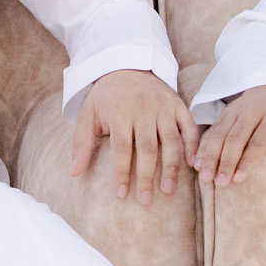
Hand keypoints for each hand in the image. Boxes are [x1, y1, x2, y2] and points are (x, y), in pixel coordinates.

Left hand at [68, 69, 199, 204]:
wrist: (127, 65)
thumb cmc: (105, 97)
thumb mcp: (87, 115)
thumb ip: (82, 143)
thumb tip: (73, 173)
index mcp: (120, 112)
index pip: (122, 148)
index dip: (121, 172)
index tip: (121, 195)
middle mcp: (144, 109)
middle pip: (148, 148)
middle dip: (147, 176)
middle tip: (146, 201)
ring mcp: (163, 107)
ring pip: (171, 141)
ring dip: (171, 167)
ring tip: (168, 190)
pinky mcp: (178, 105)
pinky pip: (189, 127)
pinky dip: (192, 146)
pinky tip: (192, 166)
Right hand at [190, 84, 265, 188]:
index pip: (258, 141)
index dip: (247, 161)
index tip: (238, 179)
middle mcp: (252, 111)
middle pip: (235, 138)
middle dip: (225, 161)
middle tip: (219, 183)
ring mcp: (235, 110)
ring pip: (219, 134)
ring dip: (209, 156)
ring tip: (204, 177)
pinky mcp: (224, 113)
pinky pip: (210, 131)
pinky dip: (202, 147)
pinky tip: (196, 164)